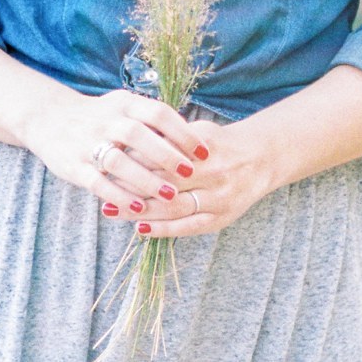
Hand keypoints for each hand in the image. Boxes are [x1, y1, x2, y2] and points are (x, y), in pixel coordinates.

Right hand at [18, 87, 212, 216]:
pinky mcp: (72, 165)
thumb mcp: (123, 106)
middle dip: (167, 155)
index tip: (204, 151)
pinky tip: (138, 208)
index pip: (157, 113)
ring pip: (118, 160)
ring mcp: (86, 142)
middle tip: (190, 173)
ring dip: (146, 179)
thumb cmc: (97, 116)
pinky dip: (119, 195)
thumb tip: (195, 136)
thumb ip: (152, 119)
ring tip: (170, 195)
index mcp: (123, 104)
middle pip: (139, 134)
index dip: (182, 132)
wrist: (46, 117)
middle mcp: (104, 120)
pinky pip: (98, 182)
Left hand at [120, 114, 281, 237]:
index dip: (130, 162)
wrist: (261, 158)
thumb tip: (127, 140)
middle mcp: (211, 174)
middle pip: (163, 183)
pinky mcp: (222, 218)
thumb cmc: (217, 143)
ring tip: (111, 212)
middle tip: (100, 189)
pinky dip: (164, 230)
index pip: (159, 157)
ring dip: (140, 211)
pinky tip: (141, 228)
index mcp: (200, 149)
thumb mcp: (195, 131)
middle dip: (129, 188)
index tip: (105, 164)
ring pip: (173, 208)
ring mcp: (218, 198)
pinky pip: (189, 227)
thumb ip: (167, 136)